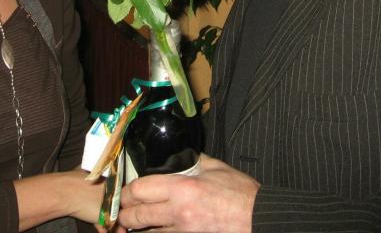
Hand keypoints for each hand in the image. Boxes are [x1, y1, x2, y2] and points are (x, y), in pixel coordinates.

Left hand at [118, 154, 258, 231]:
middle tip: (121, 210)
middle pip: (137, 215)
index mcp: (182, 188)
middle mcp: (178, 212)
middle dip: (125, 213)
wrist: (259, 218)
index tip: (125, 191)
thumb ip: (192, 161)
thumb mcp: (215, 167)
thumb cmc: (240, 193)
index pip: (141, 190)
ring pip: (148, 232)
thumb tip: (179, 155)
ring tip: (130, 223)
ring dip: (137, 228)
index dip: (127, 191)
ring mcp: (183, 231)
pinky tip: (153, 229)